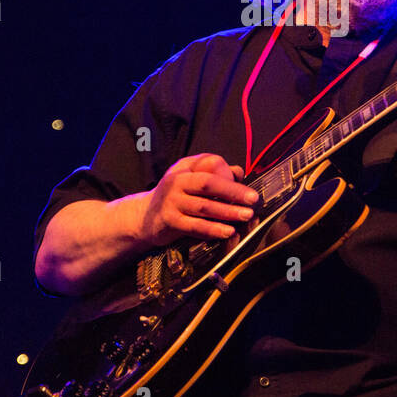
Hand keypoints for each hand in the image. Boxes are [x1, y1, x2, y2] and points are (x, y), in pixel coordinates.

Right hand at [137, 153, 257, 246]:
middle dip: (233, 192)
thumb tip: (238, 172)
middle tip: (253, 200)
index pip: (209, 164)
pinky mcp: (169, 222)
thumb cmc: (173, 196)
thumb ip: (212, 173)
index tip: (245, 184)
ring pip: (204, 206)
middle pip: (208, 183)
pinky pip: (195, 226)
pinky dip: (212, 229)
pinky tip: (227, 231)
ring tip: (245, 216)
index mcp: (184, 168)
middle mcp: (176, 182)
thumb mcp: (189, 178)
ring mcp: (172, 202)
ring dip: (227, 212)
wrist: (142, 217)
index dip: (228, 174)